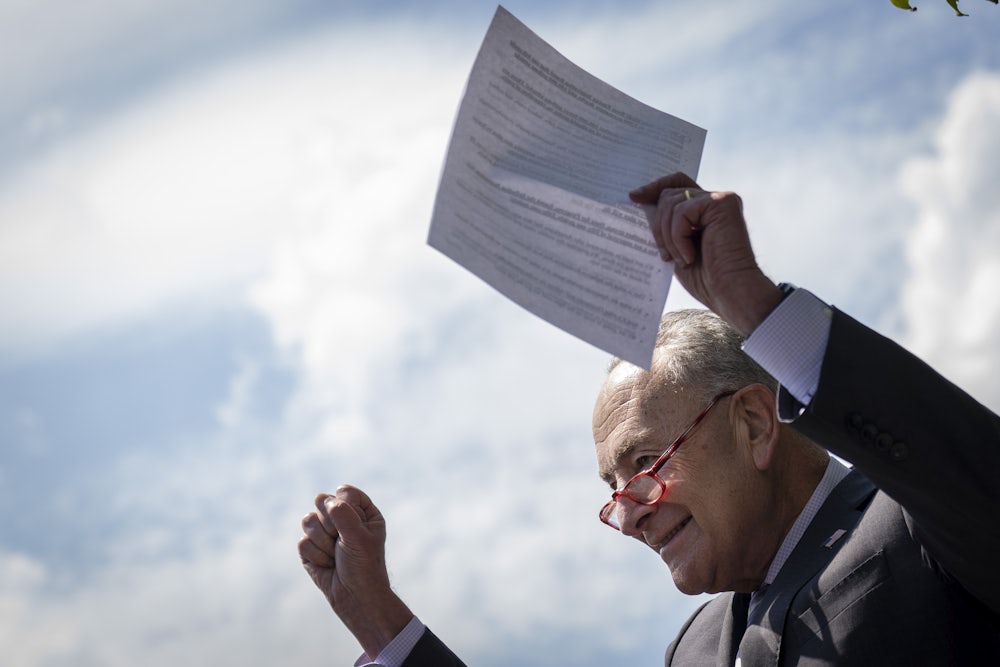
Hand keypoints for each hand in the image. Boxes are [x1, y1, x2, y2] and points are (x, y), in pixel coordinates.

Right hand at [299, 485, 412, 657]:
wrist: (355, 597)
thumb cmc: (364, 565)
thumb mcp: (359, 536)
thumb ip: (343, 513)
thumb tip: (324, 500)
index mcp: (362, 511)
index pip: (344, 492)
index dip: (344, 506)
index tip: (354, 526)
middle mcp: (342, 518)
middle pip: (322, 501)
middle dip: (330, 525)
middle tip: (341, 541)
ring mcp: (325, 532)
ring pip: (308, 520)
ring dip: (322, 542)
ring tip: (335, 555)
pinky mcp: (310, 548)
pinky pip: (302, 542)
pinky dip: (315, 556)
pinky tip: (327, 565)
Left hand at [630, 172, 783, 335]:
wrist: (728, 293)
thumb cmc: (705, 278)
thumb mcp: (676, 247)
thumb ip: (665, 225)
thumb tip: (639, 202)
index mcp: (705, 209)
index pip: (677, 183)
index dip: (655, 187)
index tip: (634, 197)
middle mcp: (715, 200)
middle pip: (669, 194)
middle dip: (658, 225)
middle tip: (664, 254)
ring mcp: (721, 200)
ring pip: (672, 203)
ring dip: (668, 236)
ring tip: (681, 258)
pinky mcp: (723, 203)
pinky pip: (682, 212)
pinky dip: (678, 237)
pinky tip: (690, 256)